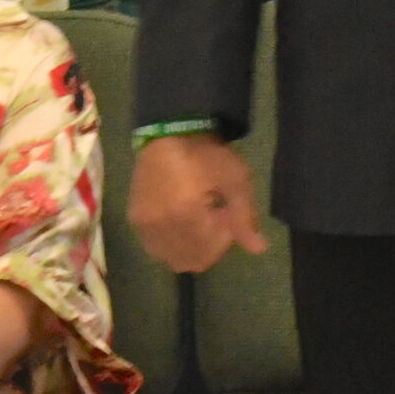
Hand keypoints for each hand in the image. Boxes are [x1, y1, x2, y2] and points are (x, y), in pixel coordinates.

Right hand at [129, 134, 268, 273]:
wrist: (169, 133)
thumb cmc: (206, 155)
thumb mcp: (236, 180)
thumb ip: (245, 217)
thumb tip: (259, 250)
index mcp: (186, 213)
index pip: (213, 248)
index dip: (225, 233)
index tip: (224, 210)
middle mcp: (160, 224)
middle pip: (194, 259)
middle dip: (209, 244)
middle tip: (211, 216)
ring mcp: (144, 225)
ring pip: (174, 259)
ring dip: (190, 248)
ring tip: (194, 220)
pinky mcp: (135, 221)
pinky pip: (156, 250)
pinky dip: (171, 245)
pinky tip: (179, 224)